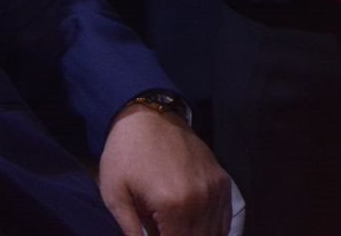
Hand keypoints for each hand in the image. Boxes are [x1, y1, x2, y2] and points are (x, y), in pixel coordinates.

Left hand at [98, 105, 231, 235]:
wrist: (149, 116)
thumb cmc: (125, 153)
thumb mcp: (114, 192)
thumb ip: (130, 229)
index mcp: (172, 206)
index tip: (154, 233)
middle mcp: (201, 201)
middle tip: (163, 228)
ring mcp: (216, 191)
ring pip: (216, 234)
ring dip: (197, 235)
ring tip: (174, 226)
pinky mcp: (223, 182)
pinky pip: (225, 220)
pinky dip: (212, 229)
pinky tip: (193, 224)